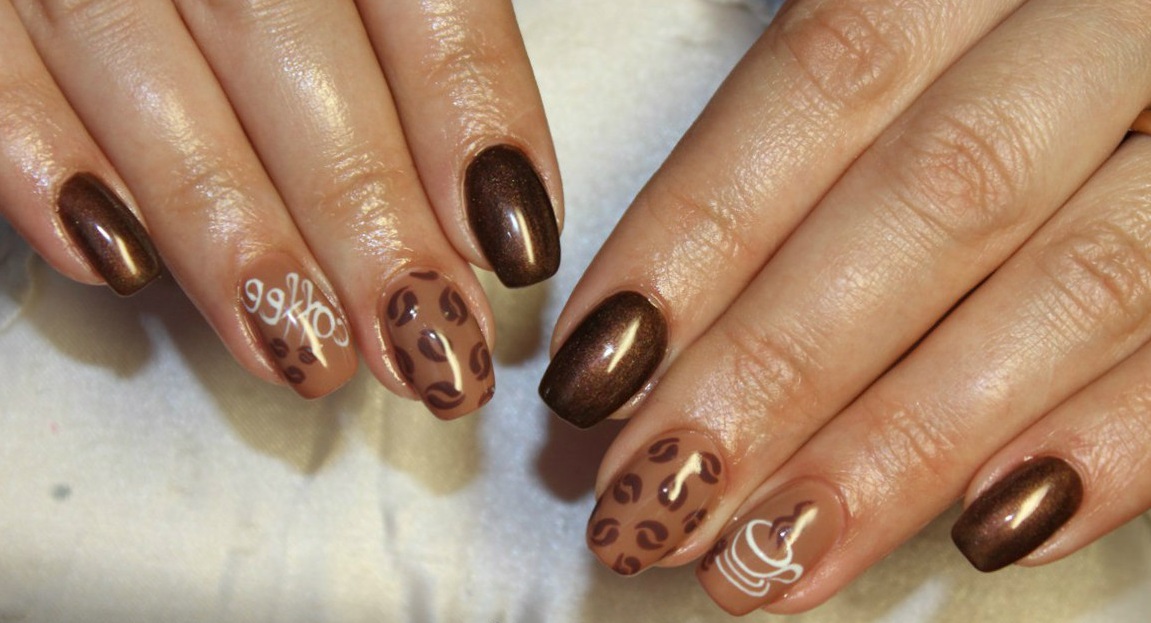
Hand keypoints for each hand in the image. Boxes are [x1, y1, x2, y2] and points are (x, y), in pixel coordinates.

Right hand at [0, 0, 561, 416]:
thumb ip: (426, 48)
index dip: (472, 125)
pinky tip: (115, 265)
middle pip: (292, 49)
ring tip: (306, 351)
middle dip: (365, 214)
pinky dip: (43, 163)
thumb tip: (491, 209)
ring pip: (149, 73)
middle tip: (424, 344)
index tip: (517, 250)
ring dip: (231, 231)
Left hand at [539, 0, 1150, 613]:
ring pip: (1078, 283)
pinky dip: (1111, 449)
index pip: (826, 75)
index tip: (597, 369)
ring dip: (908, 443)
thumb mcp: (916, 32)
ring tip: (777, 557)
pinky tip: (985, 531)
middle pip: (937, 195)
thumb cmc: (1003, 46)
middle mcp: (1106, 22)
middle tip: (661, 497)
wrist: (1142, 31)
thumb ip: (804, 135)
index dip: (700, 230)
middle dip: (783, 367)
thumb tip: (643, 324)